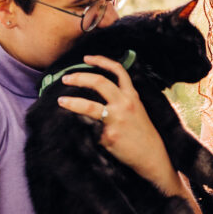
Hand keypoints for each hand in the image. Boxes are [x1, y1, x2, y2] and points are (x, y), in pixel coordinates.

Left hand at [57, 55, 178, 191]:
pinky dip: (86, 131)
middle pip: (99, 82)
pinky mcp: (108, 135)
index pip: (118, 70)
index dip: (101, 60)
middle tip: (66, 78)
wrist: (151, 155)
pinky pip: (91, 129)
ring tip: (61, 101)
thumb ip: (121, 98)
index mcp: (131, 95)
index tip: (86, 58)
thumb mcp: (136, 108)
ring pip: (88, 106)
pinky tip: (84, 134)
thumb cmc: (142, 132)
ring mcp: (116, 119)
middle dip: (79, 77)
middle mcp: (124, 104)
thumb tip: (98, 90)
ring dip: (72, 102)